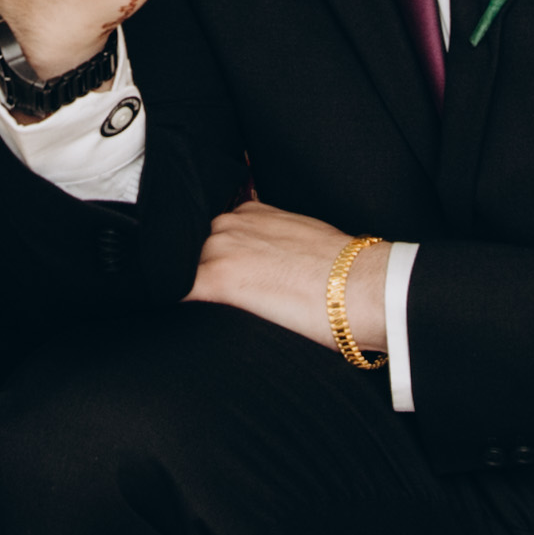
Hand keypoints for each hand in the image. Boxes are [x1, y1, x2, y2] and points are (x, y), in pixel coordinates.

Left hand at [186, 202, 377, 356]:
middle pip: (190, 251)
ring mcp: (220, 249)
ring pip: (181, 269)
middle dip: (194, 274)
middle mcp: (230, 223)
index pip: (208, 235)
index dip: (208, 260)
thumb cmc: (344, 271)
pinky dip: (172, 306)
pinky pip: (176, 292)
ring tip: (192, 318)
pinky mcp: (217, 280)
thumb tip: (263, 265)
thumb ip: (271, 242)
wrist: (361, 285)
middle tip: (211, 301)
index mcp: (249, 213)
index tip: (215, 278)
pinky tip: (176, 321)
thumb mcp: (302, 238)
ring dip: (186, 290)